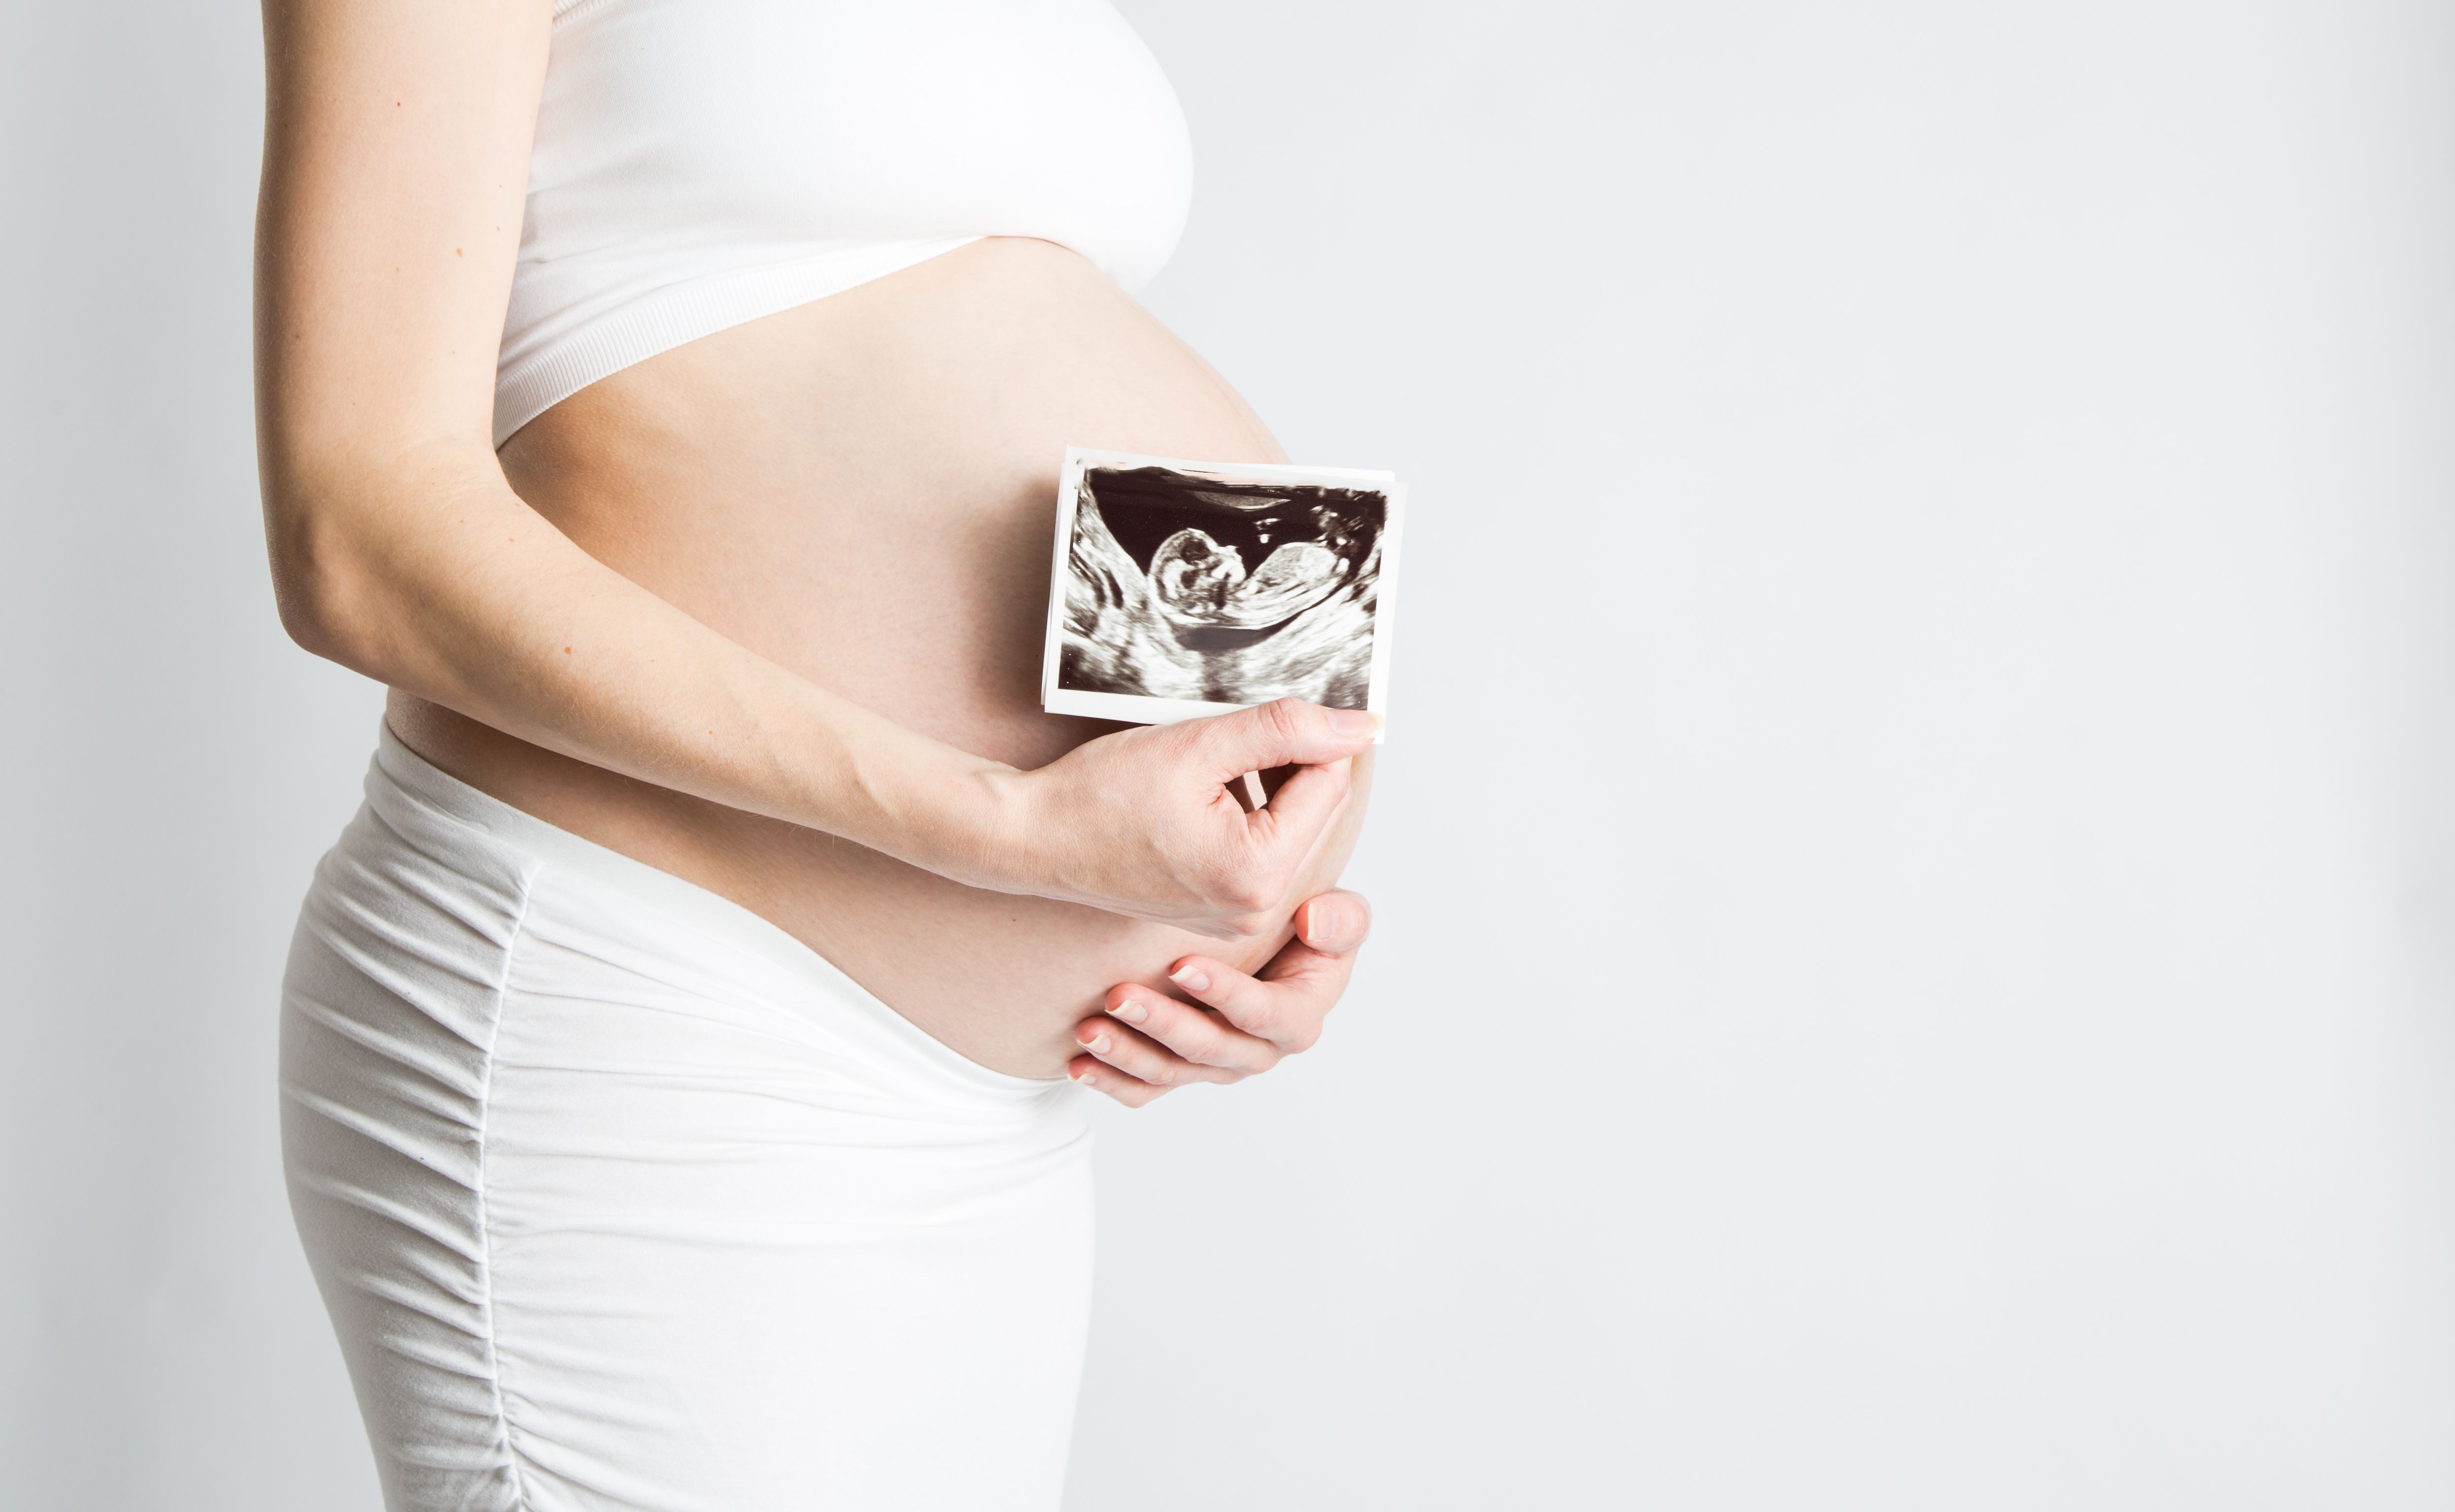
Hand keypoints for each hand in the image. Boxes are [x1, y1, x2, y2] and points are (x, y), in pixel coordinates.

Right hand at [994, 699, 1375, 938]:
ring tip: (1197, 772)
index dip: (1312, 735)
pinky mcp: (1218, 909)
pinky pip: (1256, 846)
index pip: (1328, 785)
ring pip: (1283, 824)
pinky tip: (1193, 796)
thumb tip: (1358, 726)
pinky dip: (1239, 811)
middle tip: (1221, 741)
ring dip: (1259, 785)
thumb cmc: (1096, 797)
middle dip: (1282, 763)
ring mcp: (1235, 916)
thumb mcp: (1197, 746)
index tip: (1278, 709)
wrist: (1031, 837)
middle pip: (1310, 808)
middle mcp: (1254, 909)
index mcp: (1256, 873)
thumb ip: (1285, 731)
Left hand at [1068, 889, 1371, 1105]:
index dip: (1226, 994)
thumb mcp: (1335, 917)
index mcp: (1299, 1014)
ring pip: (1172, 1072)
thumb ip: (1341, 920)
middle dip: (1164, 1025)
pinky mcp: (1182, 1070)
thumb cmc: (1302, 923)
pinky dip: (1112, 1080)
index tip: (1181, 965)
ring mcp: (1217, 1065)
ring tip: (1087, 1029)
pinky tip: (1078, 1063)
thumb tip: (1315, 919)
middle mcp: (1259, 1049)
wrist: (1268, 938)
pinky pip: (1147, 1089)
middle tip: (1118, 996)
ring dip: (1128, 1054)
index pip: (1266, 1015)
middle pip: (1211, 1050)